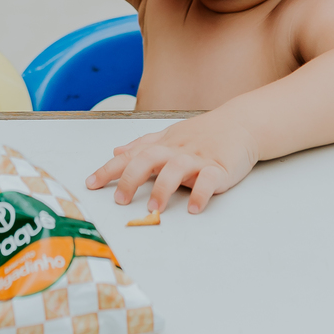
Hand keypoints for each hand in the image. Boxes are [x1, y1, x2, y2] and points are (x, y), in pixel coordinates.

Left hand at [87, 115, 255, 214]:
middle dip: (132, 179)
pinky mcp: (219, 167)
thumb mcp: (170, 135)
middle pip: (149, 159)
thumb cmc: (204, 133)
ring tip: (154, 209)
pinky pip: (209, 180)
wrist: (242, 124)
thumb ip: (143, 144)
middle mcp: (177, 149)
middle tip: (121, 201)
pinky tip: (193, 208)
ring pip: (176, 169)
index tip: (91, 184)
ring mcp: (198, 158)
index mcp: (163, 144)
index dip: (109, 169)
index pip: (130, 155)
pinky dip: (201, 194)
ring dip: (163, 189)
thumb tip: (116, 151)